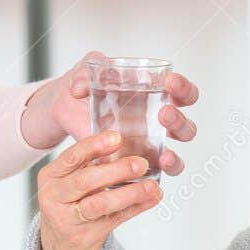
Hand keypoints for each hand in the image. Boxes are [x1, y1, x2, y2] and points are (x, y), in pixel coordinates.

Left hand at [23, 50, 200, 175]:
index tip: (170, 82)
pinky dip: (155, 176)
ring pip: (175, 154)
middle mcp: (156, 123)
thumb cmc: (83, 87)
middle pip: (185, 127)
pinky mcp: (132, 165)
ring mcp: (146, 146)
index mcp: (154, 96)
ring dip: (174, 155)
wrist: (64, 108)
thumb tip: (81, 86)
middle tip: (163, 113)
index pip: (182, 93)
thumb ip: (85, 72)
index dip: (183, 89)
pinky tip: (149, 171)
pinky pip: (152, 175)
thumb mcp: (84, 73)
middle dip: (178, 121)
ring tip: (163, 154)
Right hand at [37, 130, 162, 249]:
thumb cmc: (67, 206)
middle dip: (117, 170)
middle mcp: (54, 197)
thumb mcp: (67, 183)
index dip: (95, 146)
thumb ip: (88, 166)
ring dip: (130, 193)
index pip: (72, 157)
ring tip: (151, 186)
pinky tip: (151, 199)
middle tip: (140, 164)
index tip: (117, 138)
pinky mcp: (85, 237)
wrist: (58, 247)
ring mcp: (68, 219)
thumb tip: (127, 147)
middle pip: (86, 181)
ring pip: (100, 203)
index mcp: (50, 176)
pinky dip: (136, 207)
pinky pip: (115, 219)